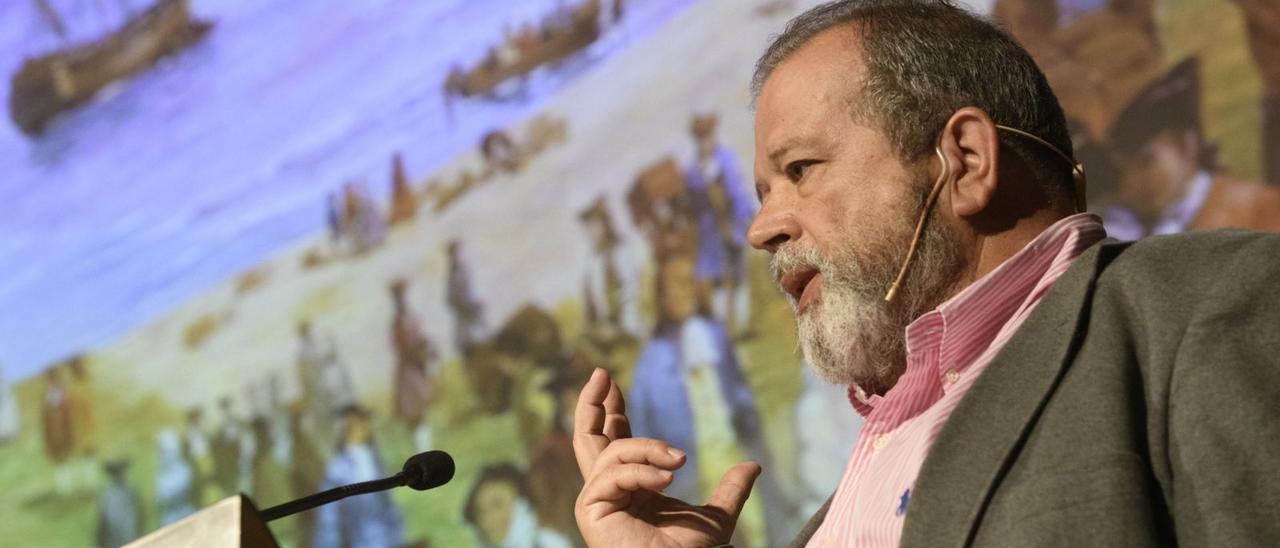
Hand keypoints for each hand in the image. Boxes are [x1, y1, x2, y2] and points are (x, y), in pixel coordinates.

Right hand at [573, 368, 761, 546]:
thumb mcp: (716, 518)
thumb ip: (730, 491)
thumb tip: (751, 466)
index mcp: (630, 491)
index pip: (616, 443)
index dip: (613, 412)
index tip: (613, 385)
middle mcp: (608, 493)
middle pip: (587, 440)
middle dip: (592, 404)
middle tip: (601, 374)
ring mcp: (596, 502)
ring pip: (612, 453)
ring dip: (648, 448)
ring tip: (679, 460)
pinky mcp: (591, 510)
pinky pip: (614, 474)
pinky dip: (643, 471)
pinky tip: (669, 477)